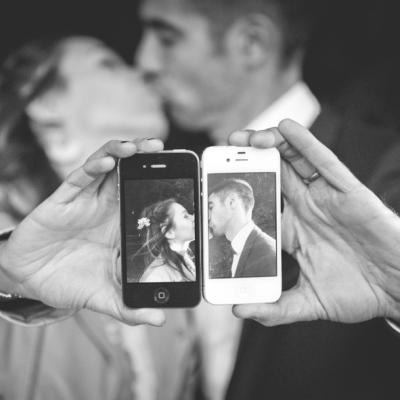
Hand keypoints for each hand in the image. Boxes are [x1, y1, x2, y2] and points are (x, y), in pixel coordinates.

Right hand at [0, 139, 165, 325]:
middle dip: (145, 158)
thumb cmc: (69, 281)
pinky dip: (95, 166)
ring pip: (106, 166)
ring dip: (123, 152)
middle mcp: (105, 207)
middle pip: (128, 173)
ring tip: (140, 147)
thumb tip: (159, 319)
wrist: (30, 281)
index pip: (143, 196)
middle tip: (163, 149)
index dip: (160, 183)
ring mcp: (84, 201)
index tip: (183, 175)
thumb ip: (129, 306)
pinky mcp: (61, 200)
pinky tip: (109, 160)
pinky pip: (80, 178)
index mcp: (120, 224)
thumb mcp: (104, 296)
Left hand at [229, 119, 399, 325]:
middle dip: (251, 157)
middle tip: (227, 147)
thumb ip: (275, 308)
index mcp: (294, 229)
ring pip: (295, 161)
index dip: (242, 190)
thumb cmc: (359, 292)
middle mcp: (307, 208)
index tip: (217, 182)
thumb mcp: (309, 302)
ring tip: (247, 136)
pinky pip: (324, 163)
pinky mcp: (348, 192)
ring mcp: (326, 198)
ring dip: (271, 144)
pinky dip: (306, 144)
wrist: (399, 290)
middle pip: (275, 173)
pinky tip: (287, 129)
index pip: (263, 202)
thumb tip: (239, 309)